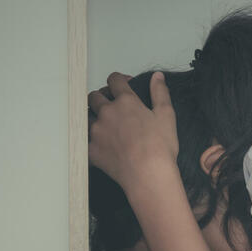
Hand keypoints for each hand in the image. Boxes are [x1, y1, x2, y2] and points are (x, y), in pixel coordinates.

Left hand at [88, 71, 179, 189]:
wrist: (147, 174)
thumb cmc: (159, 146)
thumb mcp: (166, 115)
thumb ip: (160, 92)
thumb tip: (157, 77)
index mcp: (125, 102)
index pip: (114, 80)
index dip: (119, 79)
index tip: (123, 83)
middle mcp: (107, 113)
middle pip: (94, 97)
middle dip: (101, 97)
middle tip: (111, 104)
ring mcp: (96, 131)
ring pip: (86, 117)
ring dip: (94, 117)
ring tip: (106, 125)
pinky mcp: (91, 150)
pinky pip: (84, 141)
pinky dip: (91, 140)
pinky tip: (101, 145)